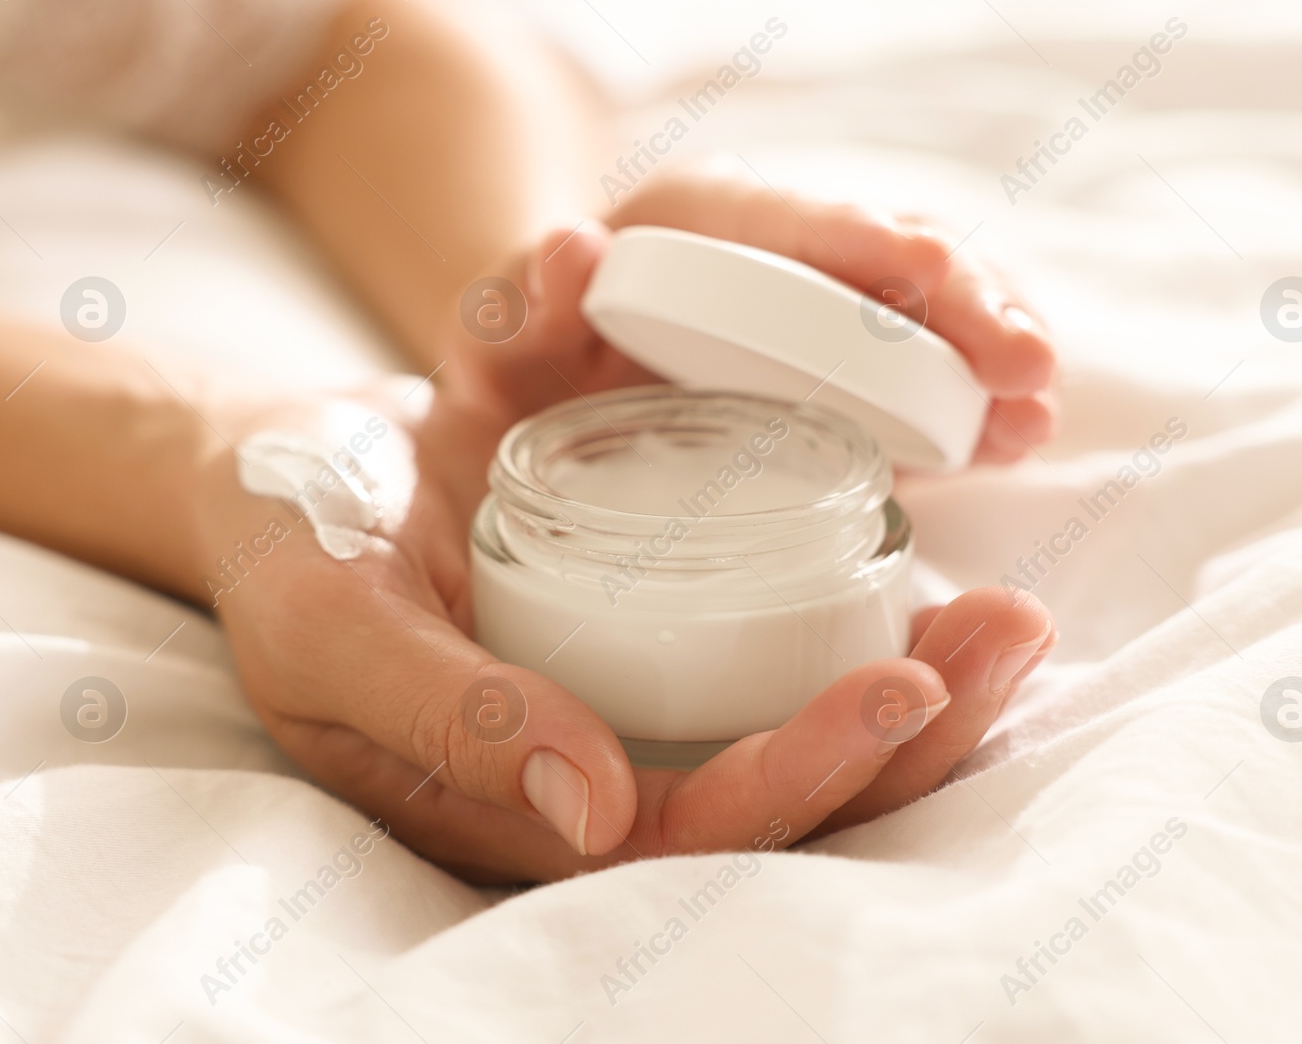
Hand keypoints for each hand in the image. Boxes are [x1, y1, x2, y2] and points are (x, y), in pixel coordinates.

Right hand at [197, 161, 1061, 880]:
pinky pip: (780, 646)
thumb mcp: (330, 622)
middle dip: (909, 732)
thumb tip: (596, 812)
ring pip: (799, 720)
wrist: (287, 472)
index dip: (803, 775)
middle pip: (781, 788)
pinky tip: (941, 568)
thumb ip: (441, 713)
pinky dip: (864, 614)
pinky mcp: (655, 629)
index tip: (905, 688)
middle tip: (1013, 635)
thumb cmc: (290, 547)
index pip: (693, 829)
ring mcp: (635, 700)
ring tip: (1014, 616)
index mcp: (522, 799)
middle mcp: (600, 767)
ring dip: (920, 678)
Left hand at [440, 158, 1058, 464]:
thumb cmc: (531, 361)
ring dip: (988, 353)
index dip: (861, 241)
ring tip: (1035, 407)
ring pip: (929, 311)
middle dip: (960, 305)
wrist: (562, 384)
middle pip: (888, 256)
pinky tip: (1019, 431)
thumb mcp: (503, 338)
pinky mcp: (854, 377)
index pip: (789, 221)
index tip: (925, 264)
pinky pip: (928, 376)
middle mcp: (780, 256)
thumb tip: (570, 250)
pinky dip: (974, 404)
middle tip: (1022, 361)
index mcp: (699, 226)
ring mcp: (828, 315)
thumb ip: (522, 305)